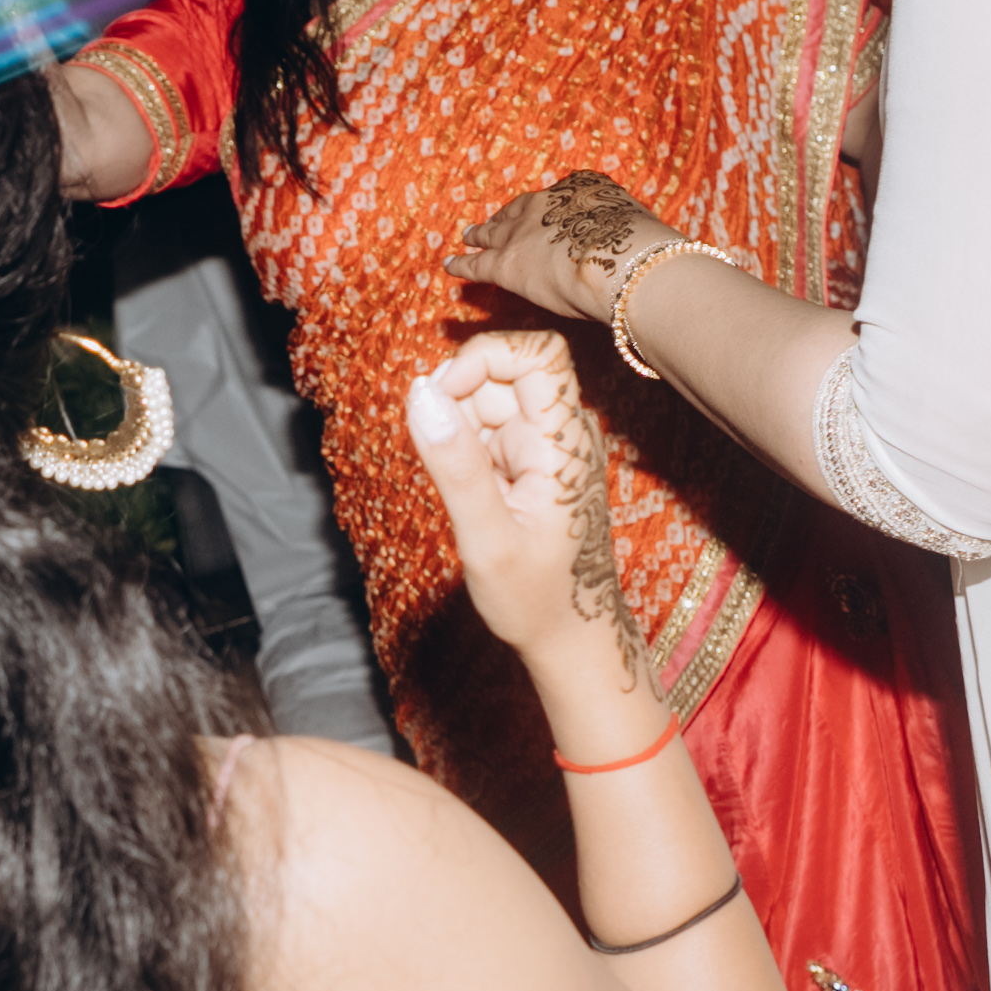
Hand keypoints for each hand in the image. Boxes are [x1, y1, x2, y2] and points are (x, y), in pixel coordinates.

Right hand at [404, 334, 628, 674]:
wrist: (569, 636)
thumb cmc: (536, 599)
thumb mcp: (488, 539)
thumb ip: (455, 466)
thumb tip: (421, 392)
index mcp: (562, 443)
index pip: (538, 353)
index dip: (485, 355)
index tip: (444, 395)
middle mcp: (559, 434)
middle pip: (503, 371)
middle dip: (457, 398)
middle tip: (439, 455)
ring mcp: (544, 447)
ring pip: (488, 399)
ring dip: (456, 427)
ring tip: (460, 486)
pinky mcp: (527, 463)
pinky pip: (486, 429)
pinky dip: (462, 448)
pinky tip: (467, 493)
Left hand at [450, 171, 677, 328]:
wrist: (623, 262)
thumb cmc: (645, 252)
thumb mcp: (644, 232)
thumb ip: (632, 240)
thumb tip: (642, 258)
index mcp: (585, 187)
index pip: (562, 198)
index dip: (550, 211)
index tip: (546, 217)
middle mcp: (548, 201)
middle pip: (521, 208)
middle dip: (508, 216)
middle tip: (495, 219)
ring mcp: (523, 230)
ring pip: (494, 231)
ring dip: (481, 233)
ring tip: (469, 235)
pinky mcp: (505, 262)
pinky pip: (477, 262)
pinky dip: (462, 264)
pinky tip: (451, 265)